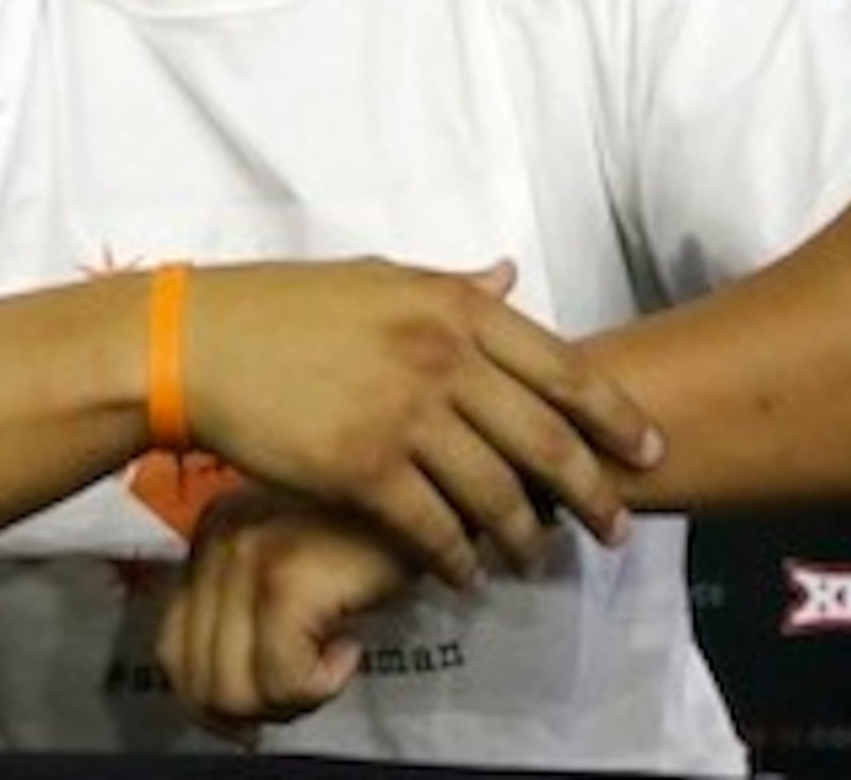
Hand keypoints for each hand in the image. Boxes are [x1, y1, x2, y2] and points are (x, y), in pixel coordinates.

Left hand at [157, 485, 421, 740]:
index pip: (173, 652)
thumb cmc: (382, 536)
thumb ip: (252, 608)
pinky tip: (351, 652)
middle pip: (197, 680)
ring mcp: (247, 556)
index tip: (271, 700)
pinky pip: (282, 682)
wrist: (445, 494)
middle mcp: (218, 539)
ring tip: (329, 671)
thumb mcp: (300, 562)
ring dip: (288, 704)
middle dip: (256, 710)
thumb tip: (226, 702)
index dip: (218, 700)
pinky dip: (319, 688)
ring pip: (232, 692)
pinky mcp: (286, 579)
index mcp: (212, 534)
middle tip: (309, 688)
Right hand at [176, 258, 659, 586]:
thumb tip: (512, 277)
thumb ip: (454, 287)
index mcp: (454, 305)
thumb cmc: (288, 308)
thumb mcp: (381, 278)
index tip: (650, 448)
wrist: (200, 344)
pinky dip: (459, 558)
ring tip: (537, 557)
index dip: (616, 416)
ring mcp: (403, 414)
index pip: (563, 367)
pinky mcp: (362, 468)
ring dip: (526, 535)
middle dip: (592, 491)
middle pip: (545, 438)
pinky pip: (433, 527)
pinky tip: (467, 574)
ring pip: (496, 492)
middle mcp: (442, 356)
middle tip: (615, 527)